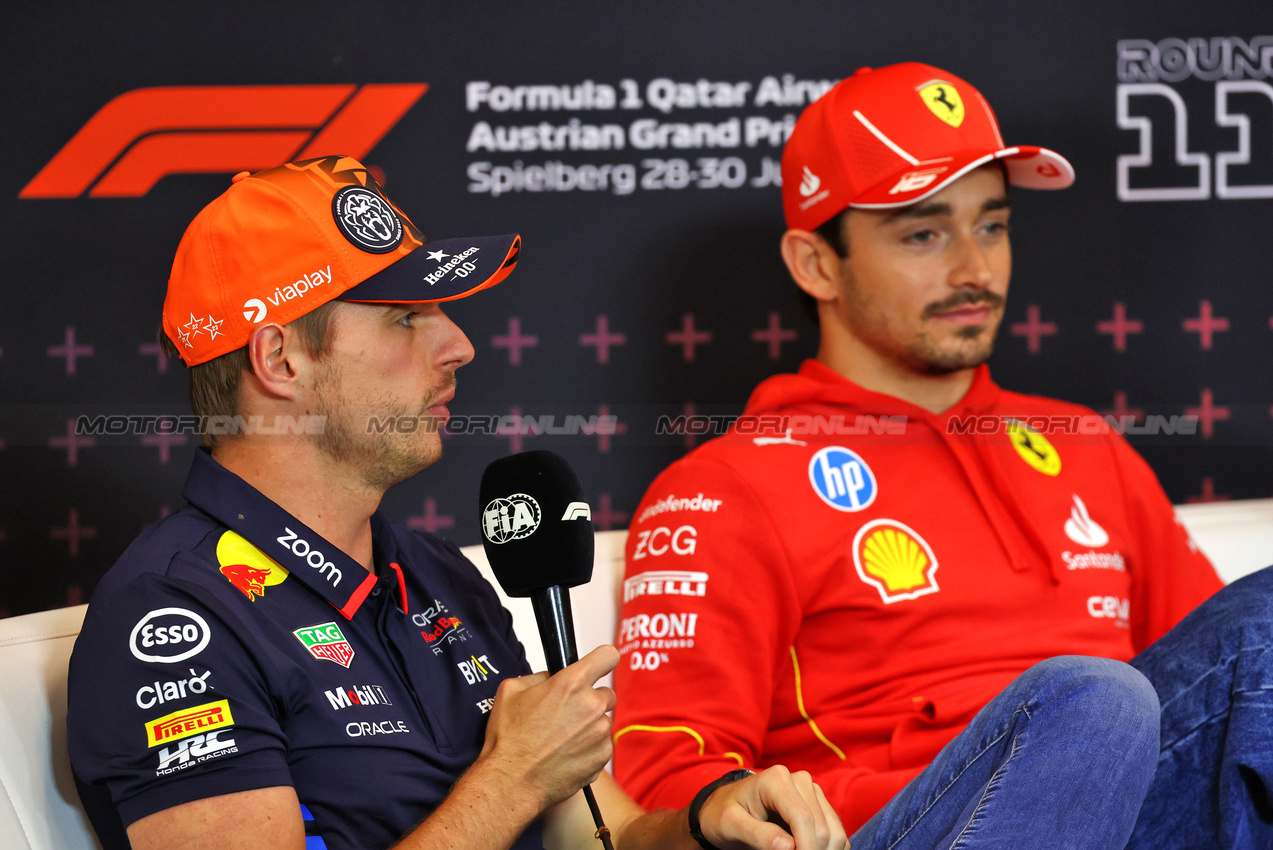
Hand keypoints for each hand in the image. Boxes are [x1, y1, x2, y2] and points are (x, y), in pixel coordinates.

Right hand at [478, 645, 619, 811]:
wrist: (512, 782)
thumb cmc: (510, 740)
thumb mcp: (511, 691)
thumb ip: (539, 677)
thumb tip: (552, 677)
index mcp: (572, 683)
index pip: (607, 656)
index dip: (603, 660)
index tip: (600, 665)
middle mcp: (591, 706)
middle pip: (606, 693)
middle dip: (590, 700)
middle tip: (567, 714)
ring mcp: (600, 732)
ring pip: (602, 721)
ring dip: (588, 727)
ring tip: (561, 739)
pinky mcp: (602, 757)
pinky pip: (602, 745)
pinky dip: (589, 748)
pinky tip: (566, 754)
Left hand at [698, 766, 847, 849]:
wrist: (725, 807)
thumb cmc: (723, 814)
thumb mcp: (730, 824)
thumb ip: (757, 834)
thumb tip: (788, 846)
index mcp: (776, 779)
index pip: (802, 818)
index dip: (806, 848)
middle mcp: (799, 780)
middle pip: (821, 828)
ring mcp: (812, 792)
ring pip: (835, 833)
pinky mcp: (819, 806)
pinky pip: (837, 835)